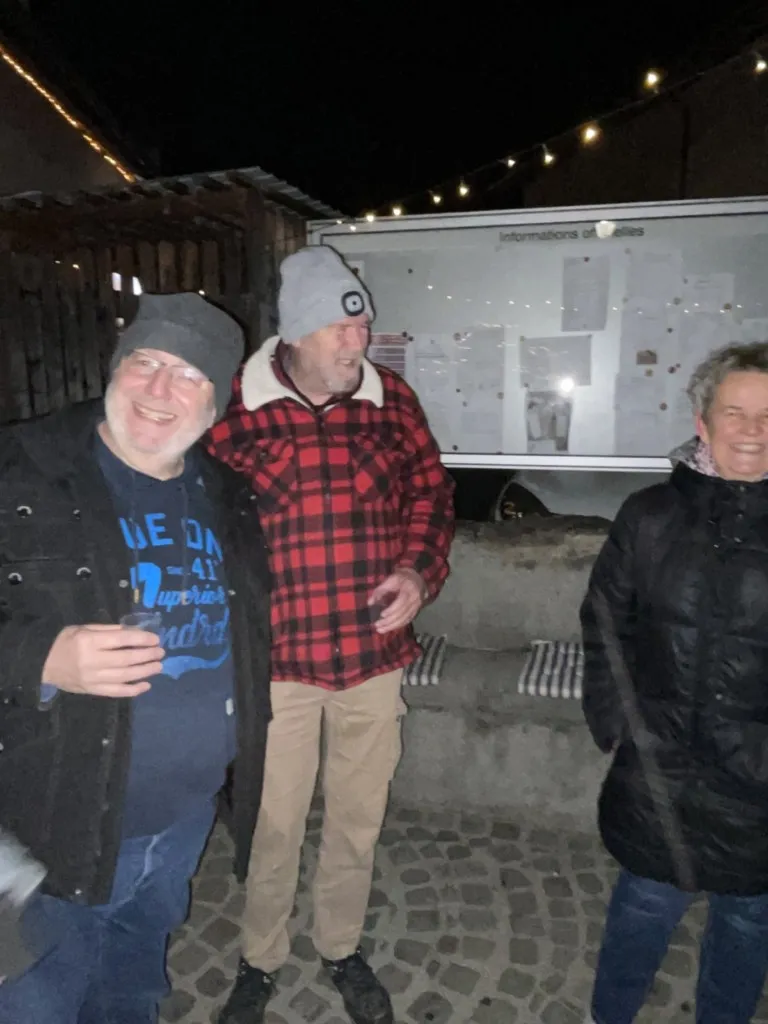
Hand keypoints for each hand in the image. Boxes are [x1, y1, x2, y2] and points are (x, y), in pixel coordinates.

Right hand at [41, 624, 163, 698]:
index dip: (141, 639)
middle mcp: (92, 661)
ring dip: (144, 672)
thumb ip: (108, 630)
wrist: (42, 664)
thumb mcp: (83, 628)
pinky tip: (146, 685)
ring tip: (158, 666)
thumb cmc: (65, 642)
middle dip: (147, 655)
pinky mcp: (92, 691)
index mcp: (89, 641)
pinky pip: (116, 692)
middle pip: (126, 659)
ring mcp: (92, 678)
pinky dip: (133, 690)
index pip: (121, 640)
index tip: (155, 639)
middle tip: (161, 652)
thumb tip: (132, 632)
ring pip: (124, 677)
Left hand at [368, 568, 426, 634]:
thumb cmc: (401, 578)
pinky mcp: (416, 611)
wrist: (417, 578)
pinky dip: (398, 625)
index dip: (391, 610)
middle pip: (402, 614)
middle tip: (377, 625)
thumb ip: (380, 590)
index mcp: (409, 590)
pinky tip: (389, 628)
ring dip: (392, 626)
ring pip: (405, 619)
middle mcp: (415, 599)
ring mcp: (417, 606)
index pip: (401, 603)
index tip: (381, 615)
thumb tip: (370, 603)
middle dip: (389, 621)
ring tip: (380, 630)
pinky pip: (407, 620)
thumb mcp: (390, 580)